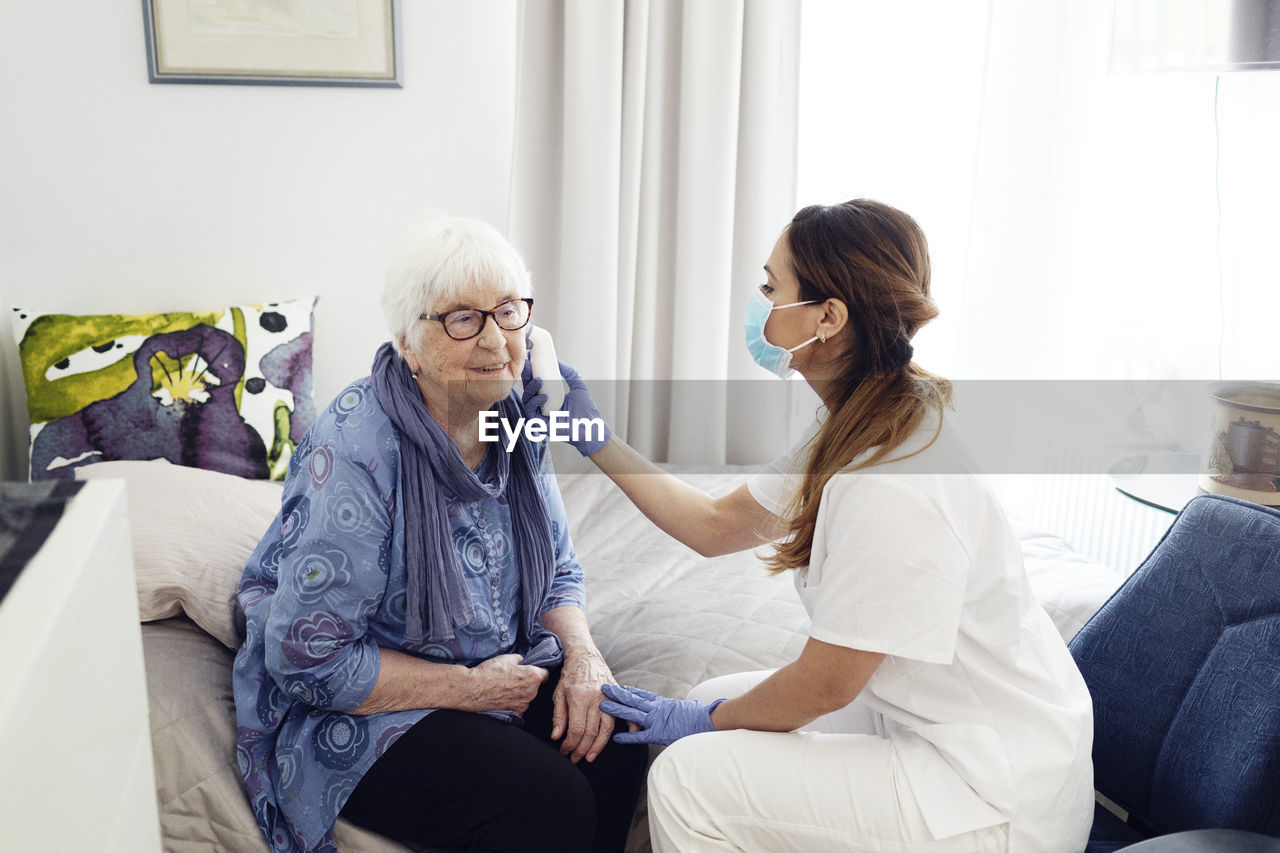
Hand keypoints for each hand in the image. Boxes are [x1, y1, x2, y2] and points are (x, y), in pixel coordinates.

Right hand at [464, 654, 548, 714]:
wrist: (473, 689)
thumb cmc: (489, 672)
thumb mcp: (507, 658)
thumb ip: (520, 660)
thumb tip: (523, 662)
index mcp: (533, 676)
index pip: (546, 673)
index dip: (540, 670)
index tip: (534, 669)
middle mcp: (532, 692)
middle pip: (537, 686)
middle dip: (530, 682)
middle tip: (516, 678)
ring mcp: (524, 704)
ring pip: (528, 696)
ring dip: (522, 692)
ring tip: (507, 687)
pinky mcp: (516, 713)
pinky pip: (520, 705)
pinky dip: (515, 702)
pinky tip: (504, 696)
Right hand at [518, 358, 611, 456]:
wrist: (590, 426)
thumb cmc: (586, 410)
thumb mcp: (578, 385)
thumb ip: (569, 372)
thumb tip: (557, 361)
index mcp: (549, 397)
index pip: (536, 384)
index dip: (531, 372)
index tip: (529, 360)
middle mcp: (542, 406)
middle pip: (528, 390)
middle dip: (526, 377)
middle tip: (527, 366)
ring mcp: (540, 415)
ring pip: (527, 399)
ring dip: (530, 388)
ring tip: (539, 380)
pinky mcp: (539, 424)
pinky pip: (531, 411)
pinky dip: (535, 402)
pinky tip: (544, 396)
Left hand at [551, 648, 615, 763]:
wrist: (585, 656)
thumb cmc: (570, 675)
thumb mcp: (558, 694)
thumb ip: (558, 717)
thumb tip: (557, 737)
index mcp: (579, 697)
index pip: (576, 729)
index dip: (570, 744)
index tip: (564, 751)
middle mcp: (596, 698)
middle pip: (591, 732)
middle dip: (582, 749)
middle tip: (575, 759)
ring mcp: (608, 697)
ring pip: (606, 728)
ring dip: (598, 746)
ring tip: (590, 756)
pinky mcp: (616, 695)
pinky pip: (622, 715)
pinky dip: (626, 727)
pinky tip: (626, 738)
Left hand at [600, 683, 723, 745]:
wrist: (708, 721)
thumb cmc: (700, 716)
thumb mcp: (687, 707)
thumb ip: (678, 708)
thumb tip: (683, 707)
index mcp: (663, 703)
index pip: (642, 695)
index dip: (629, 690)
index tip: (619, 686)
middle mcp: (657, 709)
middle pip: (633, 699)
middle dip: (617, 693)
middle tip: (603, 687)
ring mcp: (656, 720)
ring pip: (632, 712)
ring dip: (616, 708)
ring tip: (602, 704)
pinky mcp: (658, 733)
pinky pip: (639, 736)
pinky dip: (627, 737)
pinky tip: (615, 738)